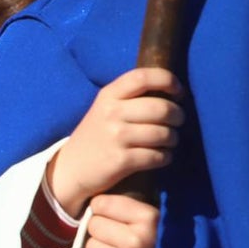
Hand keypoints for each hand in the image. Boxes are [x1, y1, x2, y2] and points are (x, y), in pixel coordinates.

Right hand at [47, 68, 184, 217]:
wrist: (70, 169)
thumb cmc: (96, 136)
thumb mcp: (104, 109)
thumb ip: (130, 98)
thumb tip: (171, 93)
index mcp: (108, 96)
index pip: (142, 77)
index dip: (167, 80)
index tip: (178, 92)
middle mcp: (111, 113)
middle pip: (161, 108)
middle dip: (177, 116)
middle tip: (177, 122)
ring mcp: (115, 137)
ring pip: (163, 134)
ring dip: (173, 139)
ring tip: (168, 141)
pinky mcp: (120, 161)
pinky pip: (157, 156)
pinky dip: (165, 158)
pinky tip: (160, 157)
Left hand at [84, 194, 157, 247]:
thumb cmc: (163, 242)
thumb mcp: (156, 216)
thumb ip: (131, 203)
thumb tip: (95, 198)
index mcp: (150, 218)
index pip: (101, 204)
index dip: (103, 209)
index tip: (114, 216)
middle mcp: (139, 241)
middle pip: (94, 225)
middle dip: (102, 230)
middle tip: (119, 239)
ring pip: (90, 247)